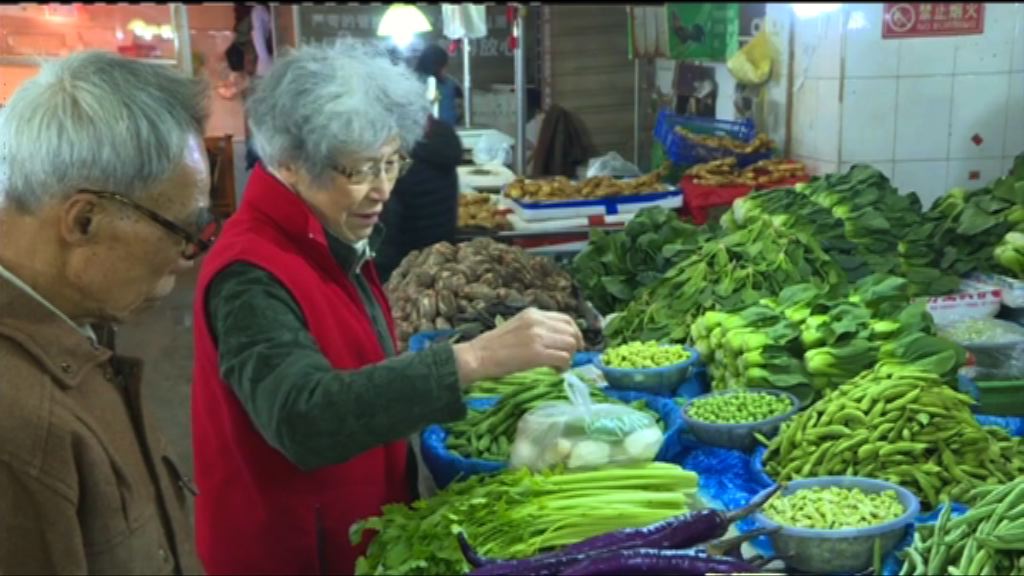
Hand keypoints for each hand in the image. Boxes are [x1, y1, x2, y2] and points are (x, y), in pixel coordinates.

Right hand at [453, 308, 583, 387]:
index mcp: (533, 313)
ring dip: (568, 358)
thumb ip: (536, 328)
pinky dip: (564, 367)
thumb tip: (557, 340)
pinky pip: (563, 359)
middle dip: (573, 347)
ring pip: (570, 345)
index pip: (566, 319)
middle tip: (566, 359)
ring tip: (558, 367)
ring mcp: (537, 337)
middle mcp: (537, 321)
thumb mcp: (517, 326)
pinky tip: (556, 372)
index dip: (575, 333)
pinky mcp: (537, 354)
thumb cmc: (493, 346)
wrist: (477, 357)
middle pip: (571, 332)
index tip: (575, 345)